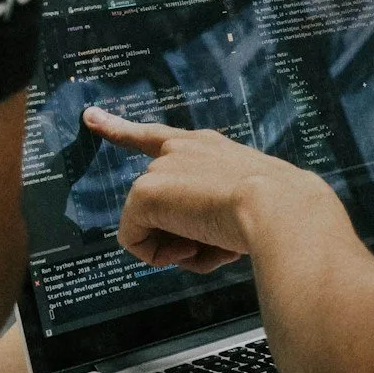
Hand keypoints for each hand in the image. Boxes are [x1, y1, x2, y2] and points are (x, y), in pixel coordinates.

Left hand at [82, 107, 341, 271]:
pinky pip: (134, 240)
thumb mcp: (251, 205)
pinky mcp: (146, 191)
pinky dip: (158, 255)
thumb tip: (192, 243)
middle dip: (181, 236)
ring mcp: (162, 167)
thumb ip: (217, 214)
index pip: (156, 137)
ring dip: (179, 247)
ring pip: (150, 227)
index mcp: (209, 148)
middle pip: (157, 205)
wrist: (282, 209)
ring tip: (215, 243)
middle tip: (218, 242)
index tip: (91, 117)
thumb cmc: (280, 213)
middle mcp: (181, 149)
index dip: (120, 129)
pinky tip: (191, 248)